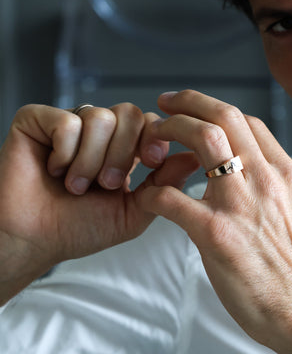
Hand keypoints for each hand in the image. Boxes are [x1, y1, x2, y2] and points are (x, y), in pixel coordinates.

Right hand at [0, 102, 198, 303]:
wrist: (34, 240)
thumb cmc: (79, 229)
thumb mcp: (132, 212)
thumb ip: (163, 185)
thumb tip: (194, 158)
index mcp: (120, 148)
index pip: (149, 123)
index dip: (154, 138)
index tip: (149, 162)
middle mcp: (96, 132)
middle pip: (129, 113)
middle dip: (122, 154)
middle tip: (106, 185)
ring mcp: (67, 123)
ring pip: (99, 116)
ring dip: (91, 159)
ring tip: (76, 185)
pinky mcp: (36, 120)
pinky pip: (66, 121)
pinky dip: (65, 151)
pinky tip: (53, 169)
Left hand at [138, 91, 291, 353]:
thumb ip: (271, 184)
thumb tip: (248, 168)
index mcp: (284, 173)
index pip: (247, 121)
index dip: (213, 108)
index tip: (193, 110)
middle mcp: (266, 179)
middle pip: (225, 117)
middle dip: (188, 103)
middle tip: (163, 106)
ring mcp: (242, 204)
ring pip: (202, 139)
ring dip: (169, 132)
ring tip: (150, 140)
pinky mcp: (216, 234)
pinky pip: (172, 197)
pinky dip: (152, 192)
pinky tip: (146, 198)